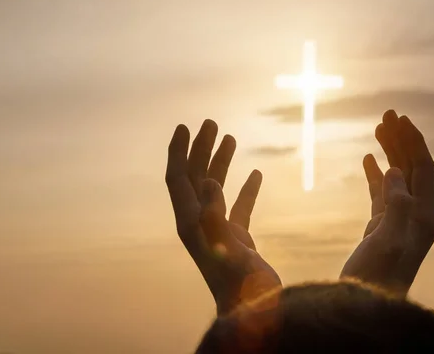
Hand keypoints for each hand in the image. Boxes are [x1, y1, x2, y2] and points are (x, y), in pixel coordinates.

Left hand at [165, 120, 280, 314]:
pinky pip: (239, 205)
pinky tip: (255, 173)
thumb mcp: (224, 247)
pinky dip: (246, 187)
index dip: (178, 151)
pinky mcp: (237, 237)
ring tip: (230, 137)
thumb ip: (213, 215)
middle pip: (195, 177)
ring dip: (221, 162)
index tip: (185, 126)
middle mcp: (200, 222)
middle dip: (201, 148)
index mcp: (191, 222)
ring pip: (216, 188)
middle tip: (211, 123)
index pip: (177, 178)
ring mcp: (218, 229)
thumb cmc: (238, 283)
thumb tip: (207, 179)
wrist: (254, 311)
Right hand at [341, 110, 433, 294]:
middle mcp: (417, 213)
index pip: (423, 168)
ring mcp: (399, 218)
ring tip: (378, 126)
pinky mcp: (382, 224)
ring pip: (396, 175)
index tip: (401, 118)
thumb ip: (397, 203)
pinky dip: (376, 172)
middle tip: (387, 113)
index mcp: (425, 214)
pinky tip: (369, 158)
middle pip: (411, 166)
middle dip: (401, 139)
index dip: (413, 141)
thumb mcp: (390, 239)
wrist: (367, 301)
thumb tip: (394, 170)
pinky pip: (381, 191)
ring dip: (389, 151)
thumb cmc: (379, 274)